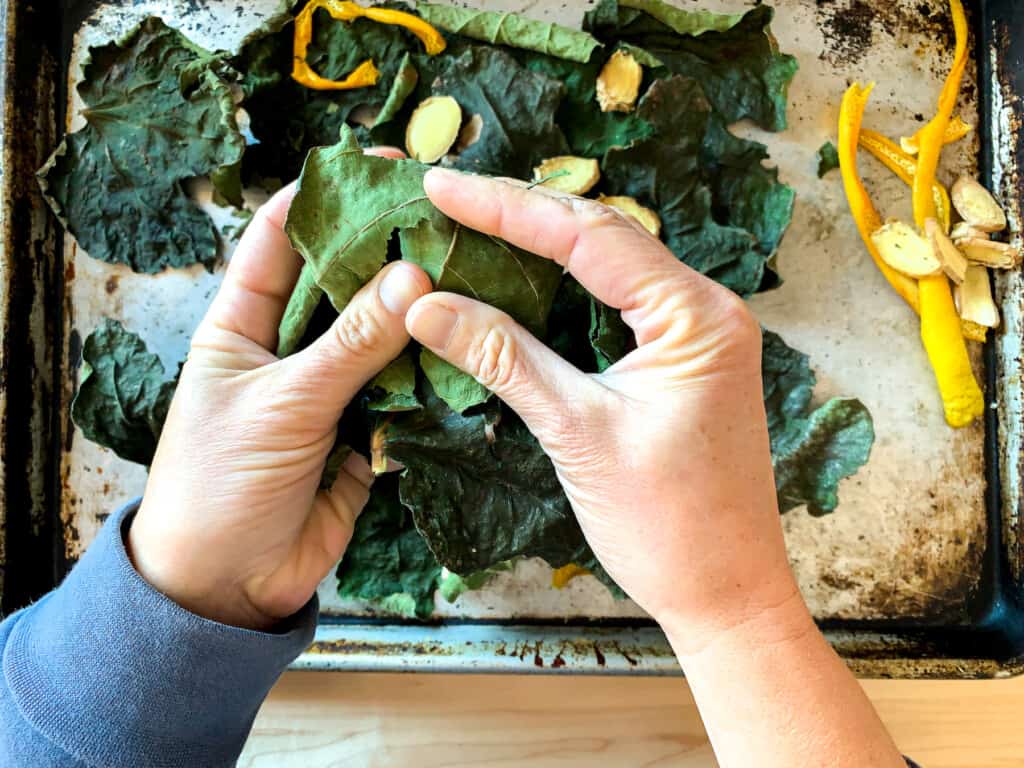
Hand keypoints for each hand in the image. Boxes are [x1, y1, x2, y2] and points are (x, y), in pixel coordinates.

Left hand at [129, 151, 432, 630]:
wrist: (228, 586)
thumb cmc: (224, 483)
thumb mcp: (283, 405)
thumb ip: (349, 345)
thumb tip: (413, 276)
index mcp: (244, 326)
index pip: (280, 241)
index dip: (322, 199)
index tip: (377, 167)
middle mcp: (291, 348)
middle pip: (344, 283)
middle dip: (389, 252)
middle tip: (448, 218)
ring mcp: (331, 390)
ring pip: (382, 337)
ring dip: (420, 314)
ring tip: (475, 274)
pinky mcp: (364, 432)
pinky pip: (404, 390)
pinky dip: (433, 374)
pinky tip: (472, 346)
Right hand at [406, 169, 804, 650]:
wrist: (726, 594)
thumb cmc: (667, 526)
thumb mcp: (577, 433)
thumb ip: (505, 360)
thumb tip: (427, 306)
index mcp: (696, 317)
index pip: (590, 238)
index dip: (509, 208)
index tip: (443, 186)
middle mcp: (706, 310)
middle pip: (604, 238)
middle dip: (523, 213)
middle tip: (449, 193)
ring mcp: (697, 334)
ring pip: (611, 266)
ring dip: (543, 244)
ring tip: (474, 219)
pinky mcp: (682, 361)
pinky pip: (617, 304)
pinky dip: (565, 288)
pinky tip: (522, 276)